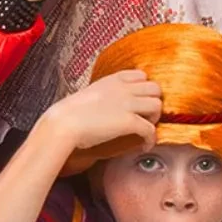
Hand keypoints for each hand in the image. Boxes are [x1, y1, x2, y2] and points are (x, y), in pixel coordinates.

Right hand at [38, 70, 162, 151]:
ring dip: (154, 119)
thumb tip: (109, 106)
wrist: (64, 124)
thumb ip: (105, 95)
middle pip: (155, 89)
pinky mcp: (130, 122)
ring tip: (144, 130)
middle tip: (146, 116)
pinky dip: (150, 140)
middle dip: (153, 102)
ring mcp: (127, 104)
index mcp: (112, 80)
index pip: (141, 75)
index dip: (143, 89)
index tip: (139, 101)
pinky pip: (151, 130)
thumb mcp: (90, 94)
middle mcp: (123, 88)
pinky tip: (143, 146)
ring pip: (157, 106)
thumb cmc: (70, 113)